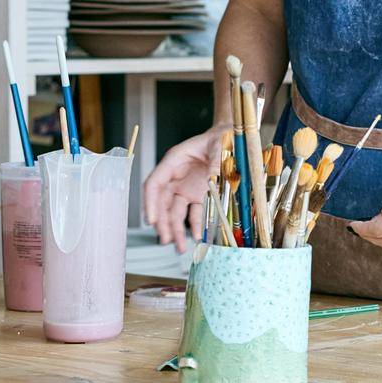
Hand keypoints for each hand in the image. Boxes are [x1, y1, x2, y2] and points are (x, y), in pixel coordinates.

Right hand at [141, 125, 226, 252]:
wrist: (231, 136)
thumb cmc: (221, 136)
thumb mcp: (220, 145)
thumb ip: (216, 163)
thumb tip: (212, 182)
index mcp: (174, 161)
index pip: (154, 184)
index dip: (150, 203)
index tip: (151, 220)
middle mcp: (176, 176)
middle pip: (162, 202)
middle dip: (162, 222)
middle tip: (166, 239)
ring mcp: (186, 187)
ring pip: (174, 211)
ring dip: (175, 229)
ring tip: (179, 246)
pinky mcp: (198, 194)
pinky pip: (193, 212)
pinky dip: (194, 225)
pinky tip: (197, 236)